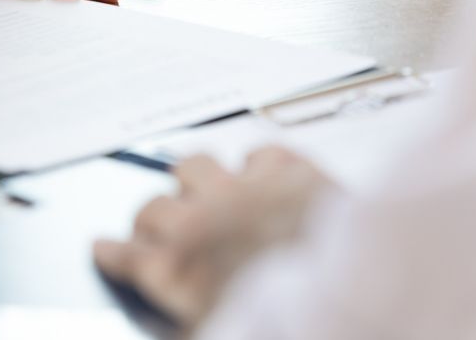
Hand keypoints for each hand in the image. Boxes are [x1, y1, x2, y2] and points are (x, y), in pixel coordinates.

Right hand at [93, 147, 333, 327]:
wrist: (373, 305)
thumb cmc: (297, 326)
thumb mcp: (226, 330)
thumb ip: (196, 318)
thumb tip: (186, 317)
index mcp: (184, 274)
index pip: (130, 258)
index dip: (113, 252)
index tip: (102, 246)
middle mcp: (204, 224)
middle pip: (152, 208)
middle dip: (149, 219)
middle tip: (156, 226)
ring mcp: (244, 192)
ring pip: (193, 165)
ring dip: (192, 180)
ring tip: (200, 189)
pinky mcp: (290, 173)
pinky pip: (259, 153)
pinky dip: (256, 165)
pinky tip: (259, 175)